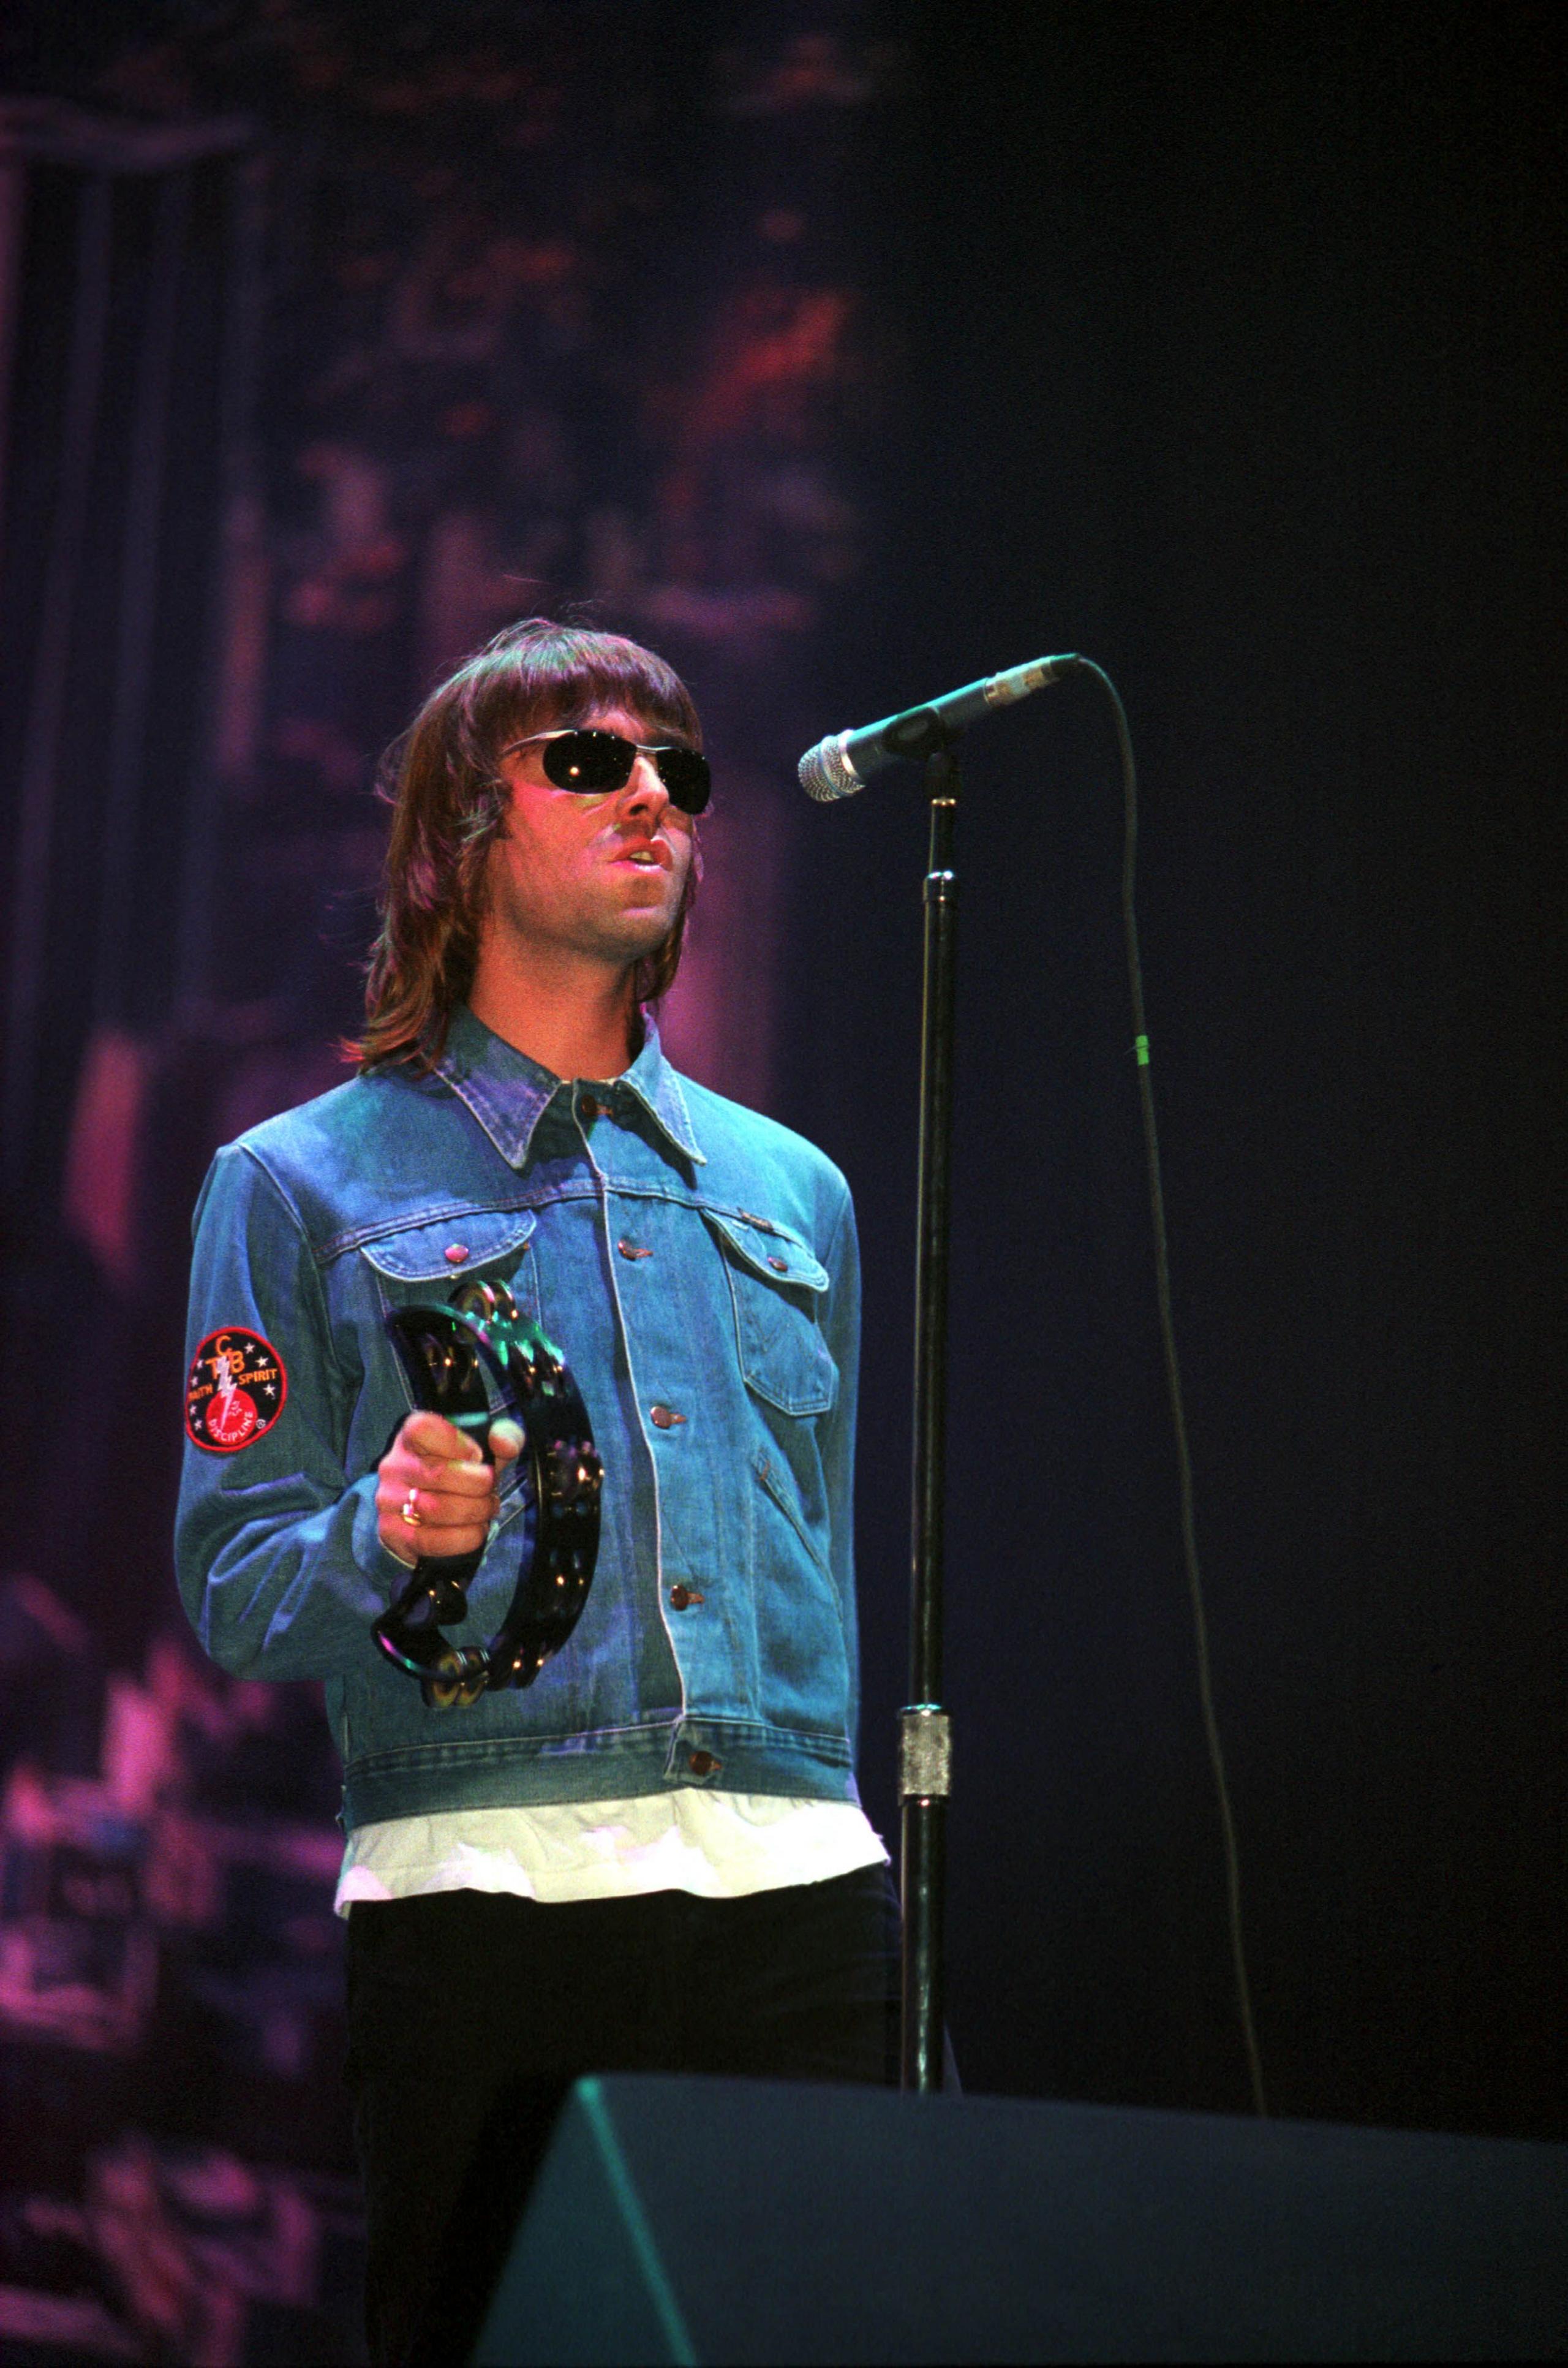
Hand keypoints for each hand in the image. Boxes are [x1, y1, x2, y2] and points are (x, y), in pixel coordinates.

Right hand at [376, 1410, 524, 1566]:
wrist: (426, 1512)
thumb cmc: (460, 1472)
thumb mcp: (486, 1448)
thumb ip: (504, 1436)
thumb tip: (504, 1444)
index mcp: (411, 1436)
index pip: (423, 1429)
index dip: (458, 1443)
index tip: (478, 1456)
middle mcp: (395, 1465)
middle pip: (438, 1474)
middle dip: (478, 1487)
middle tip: (491, 1491)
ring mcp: (389, 1499)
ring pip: (436, 1509)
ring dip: (474, 1513)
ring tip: (485, 1511)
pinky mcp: (392, 1532)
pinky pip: (431, 1540)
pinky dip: (464, 1538)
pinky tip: (475, 1530)